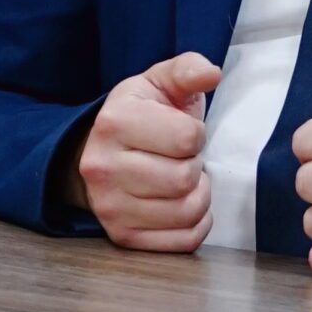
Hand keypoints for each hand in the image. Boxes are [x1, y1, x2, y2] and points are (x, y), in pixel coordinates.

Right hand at [68, 52, 221, 251]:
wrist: (100, 152)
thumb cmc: (140, 115)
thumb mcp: (160, 82)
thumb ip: (188, 70)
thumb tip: (212, 73)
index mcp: (114, 122)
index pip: (188, 138)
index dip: (196, 134)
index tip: (181, 133)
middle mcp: (102, 167)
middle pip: (185, 178)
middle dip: (194, 166)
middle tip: (179, 159)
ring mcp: (109, 206)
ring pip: (186, 212)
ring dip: (198, 196)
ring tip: (181, 180)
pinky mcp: (122, 236)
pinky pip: (183, 241)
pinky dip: (195, 224)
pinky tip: (181, 204)